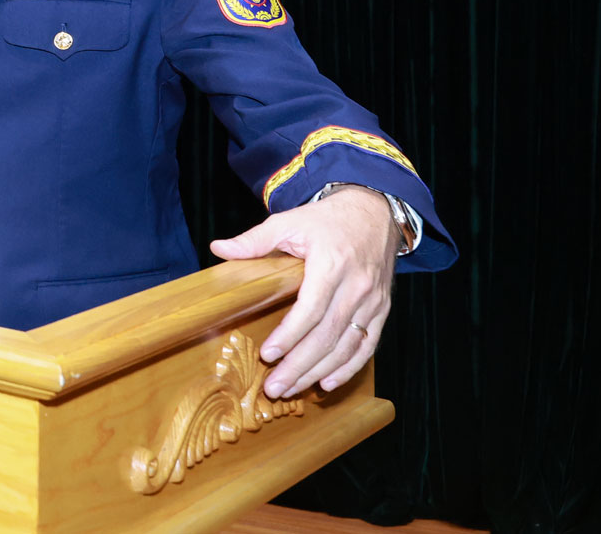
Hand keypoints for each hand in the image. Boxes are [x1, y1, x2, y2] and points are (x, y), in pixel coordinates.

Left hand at [209, 185, 398, 397]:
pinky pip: (368, 345)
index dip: (290, 335)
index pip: (312, 309)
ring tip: (292, 389)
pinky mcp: (382, 309)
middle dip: (300, 365)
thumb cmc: (327, 220)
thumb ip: (254, 239)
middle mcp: (357, 286)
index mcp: (332, 264)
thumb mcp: (289, 221)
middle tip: (275, 387)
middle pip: (328, 335)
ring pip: (348, 346)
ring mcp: (373, 301)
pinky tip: (327, 383)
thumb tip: (218, 248)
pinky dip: (349, 368)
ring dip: (320, 372)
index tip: (268, 354)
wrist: (373, 212)